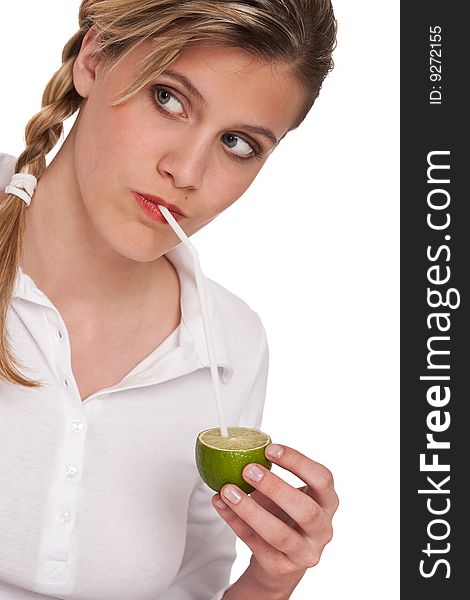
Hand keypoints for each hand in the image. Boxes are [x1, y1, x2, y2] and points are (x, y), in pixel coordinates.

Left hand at [212, 444, 338, 595]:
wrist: (281, 561)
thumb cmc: (285, 516)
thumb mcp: (288, 494)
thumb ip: (272, 475)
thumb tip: (242, 450)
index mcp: (327, 503)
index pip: (322, 479)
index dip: (298, 462)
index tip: (270, 448)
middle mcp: (322, 529)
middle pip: (305, 510)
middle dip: (275, 488)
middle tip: (248, 470)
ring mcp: (303, 552)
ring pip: (279, 534)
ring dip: (250, 510)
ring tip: (228, 490)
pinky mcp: (280, 567)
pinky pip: (254, 543)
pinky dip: (234, 521)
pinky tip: (220, 504)